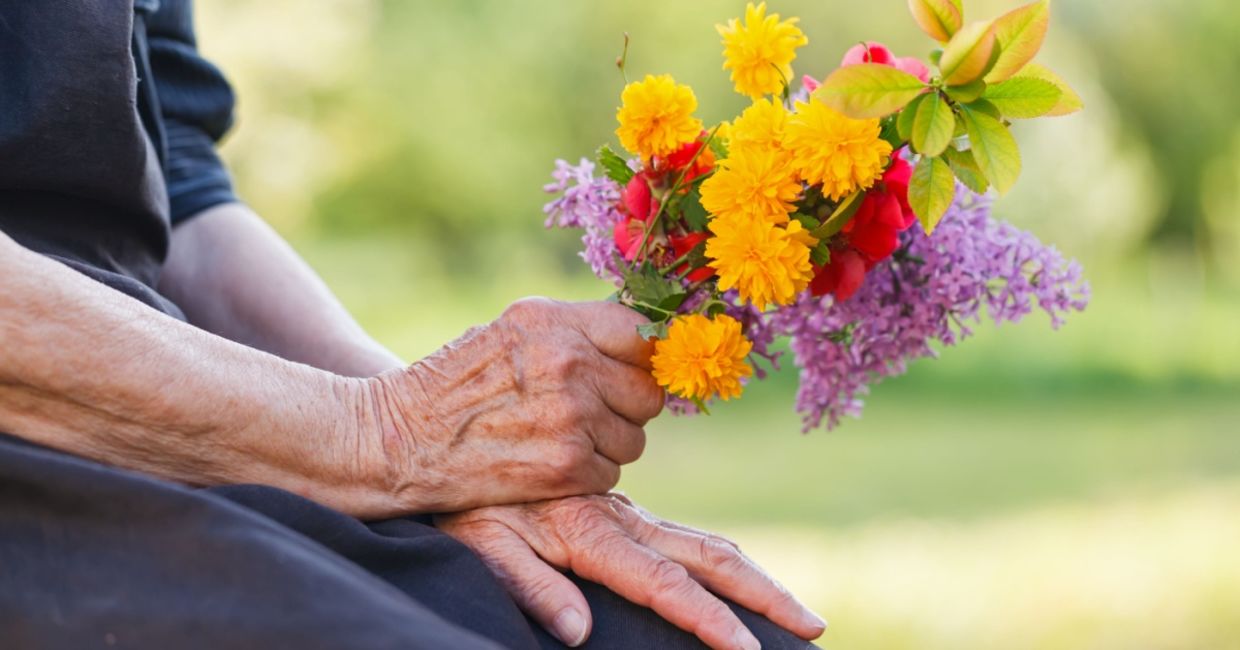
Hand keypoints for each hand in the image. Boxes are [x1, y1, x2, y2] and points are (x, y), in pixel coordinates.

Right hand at [361, 298, 663, 513]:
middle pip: (646, 392)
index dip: (640, 357)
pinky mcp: (567, 465)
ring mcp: (571, 414)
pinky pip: (611, 475)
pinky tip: (546, 465)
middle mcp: (568, 361)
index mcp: (554, 320)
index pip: (639, 332)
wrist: (398, 440)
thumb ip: (573, 332)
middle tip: (587, 415)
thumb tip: (643, 341)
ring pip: (633, 438)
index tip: (628, 372)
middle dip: (625, 408)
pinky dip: (586, 478)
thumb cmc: (454, 385)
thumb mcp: (509, 331)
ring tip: (557, 439)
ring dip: (606, 446)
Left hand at [434, 494, 825, 649]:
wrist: (454, 437)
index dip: (706, 618)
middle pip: (705, 557)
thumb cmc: (463, 500)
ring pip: (703, 544)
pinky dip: (724, 558)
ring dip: (754, 576)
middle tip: (811, 626)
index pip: (661, 582)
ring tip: (797, 610)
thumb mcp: (483, 541)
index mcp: (589, 531)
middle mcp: (618, 519)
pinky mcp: (619, 511)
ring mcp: (624, 513)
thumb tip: (578, 632)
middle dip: (761, 594)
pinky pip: (684, 535)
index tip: (748, 649)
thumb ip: (528, 582)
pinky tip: (742, 577)